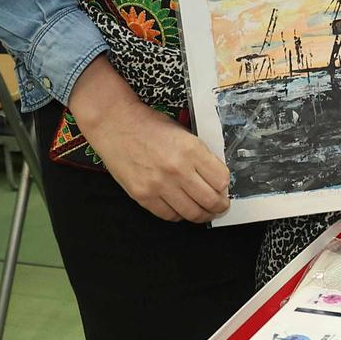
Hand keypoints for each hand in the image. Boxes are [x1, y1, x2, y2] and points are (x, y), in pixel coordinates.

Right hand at [84, 99, 231, 222]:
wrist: (115, 124)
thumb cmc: (149, 125)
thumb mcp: (183, 133)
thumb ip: (200, 155)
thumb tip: (215, 178)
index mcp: (191, 149)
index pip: (221, 180)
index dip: (225, 187)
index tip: (224, 189)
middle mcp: (177, 169)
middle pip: (210, 200)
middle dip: (220, 207)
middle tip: (220, 207)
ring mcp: (159, 185)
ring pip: (191, 212)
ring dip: (202, 215)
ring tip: (204, 212)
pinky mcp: (142, 195)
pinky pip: (168, 215)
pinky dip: (178, 215)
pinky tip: (181, 209)